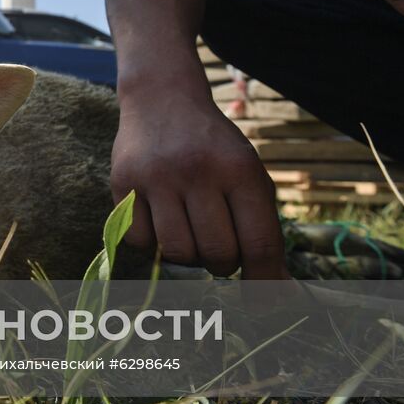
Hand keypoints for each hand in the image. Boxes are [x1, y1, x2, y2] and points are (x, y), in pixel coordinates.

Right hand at [111, 95, 288, 279]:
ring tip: (190, 234)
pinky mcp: (123, 183)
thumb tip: (279, 290)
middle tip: (219, 250)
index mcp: (240, 170)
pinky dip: (153, 244)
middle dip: (222, 264)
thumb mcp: (248, 176)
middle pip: (217, 254)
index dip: (264, 282)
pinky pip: (140, 242)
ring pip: (177, 253)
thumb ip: (263, 230)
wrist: (162, 100)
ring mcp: (156, 177)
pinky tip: (161, 222)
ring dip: (188, 256)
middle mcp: (197, 171)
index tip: (263, 304)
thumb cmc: (214, 149)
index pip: (259, 243)